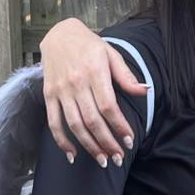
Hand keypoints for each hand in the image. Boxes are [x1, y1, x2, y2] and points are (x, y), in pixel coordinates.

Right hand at [40, 18, 149, 166]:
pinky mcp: (49, 95)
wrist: (59, 34)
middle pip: (93, 120)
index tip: (130, 140)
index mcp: (95, 72)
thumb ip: (126, 76)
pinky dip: (62, 141)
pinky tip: (73, 154)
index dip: (120, 126)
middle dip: (107, 142)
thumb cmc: (89, 45)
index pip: (109, 106)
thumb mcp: (111, 54)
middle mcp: (77, 83)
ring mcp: (61, 91)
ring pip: (75, 125)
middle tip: (118, 158)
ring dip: (89, 146)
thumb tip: (145, 91)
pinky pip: (54, 122)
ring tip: (102, 160)